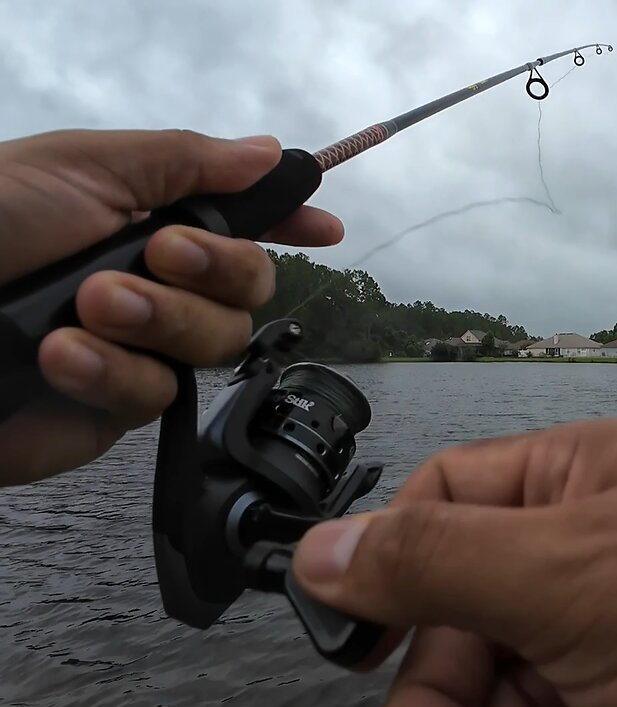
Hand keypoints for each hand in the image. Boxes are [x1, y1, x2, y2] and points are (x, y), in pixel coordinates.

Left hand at [0, 129, 341, 484]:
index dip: (287, 223)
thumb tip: (264, 152)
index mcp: (148, 219)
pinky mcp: (111, 410)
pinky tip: (60, 356)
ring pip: (215, 344)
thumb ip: (186, 162)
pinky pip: (156, 395)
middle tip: (157, 253)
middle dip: (212, 269)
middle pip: (249, 289)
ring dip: (156, 318)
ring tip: (87, 306)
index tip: (323, 227)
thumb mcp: (84, 166)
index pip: (241, 222)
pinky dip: (110, 372)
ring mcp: (138, 350)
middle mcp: (154, 286)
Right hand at [293, 420, 616, 706]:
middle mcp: (597, 548)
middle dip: (443, 681)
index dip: (392, 569)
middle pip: (469, 612)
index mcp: (574, 481)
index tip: (359, 648)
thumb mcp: (571, 575)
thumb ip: (436, 561)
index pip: (445, 504)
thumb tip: (320, 547)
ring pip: (513, 681)